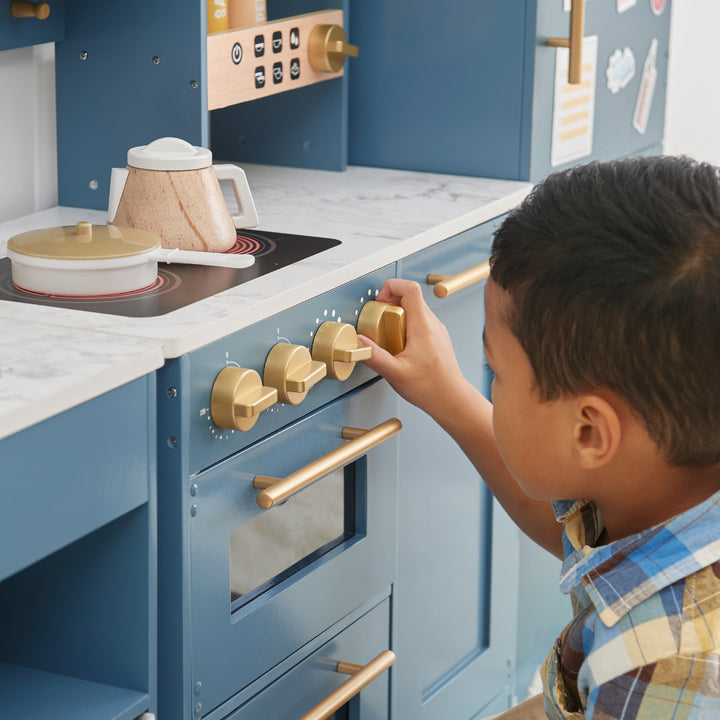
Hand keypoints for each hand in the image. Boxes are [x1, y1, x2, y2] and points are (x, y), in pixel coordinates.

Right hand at [358, 279, 467, 420]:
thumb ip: (374, 356)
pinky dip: (405, 327)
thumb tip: (359, 342)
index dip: (391, 287)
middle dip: (389, 304)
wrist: (451, 400)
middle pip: (410, 297)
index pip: (410, 289)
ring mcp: (436, 330)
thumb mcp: (395, 374)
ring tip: (388, 337)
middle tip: (379, 323)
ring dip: (397, 316)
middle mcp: (432, 324)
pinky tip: (399, 347)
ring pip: (414, 309)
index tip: (379, 303)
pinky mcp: (436, 338)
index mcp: (423, 326)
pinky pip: (418, 322)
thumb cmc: (430, 388)